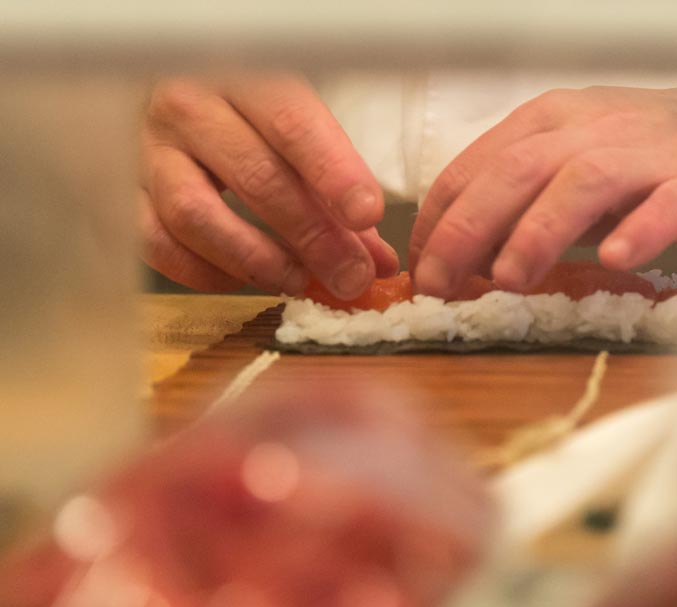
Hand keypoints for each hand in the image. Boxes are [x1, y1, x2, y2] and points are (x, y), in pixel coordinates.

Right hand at [140, 74, 397, 297]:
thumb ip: (340, 195)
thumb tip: (377, 265)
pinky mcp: (125, 190)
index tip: (368, 216)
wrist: (180, 100)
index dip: (334, 175)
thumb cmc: (253, 119)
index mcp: (247, 79)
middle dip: (311, 235)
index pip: (293, 126)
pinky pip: (156, 241)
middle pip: (255, 176)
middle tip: (349, 275)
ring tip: (298, 281)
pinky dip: (202, 271)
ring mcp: (150, 150)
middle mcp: (191, 108)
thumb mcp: (304, 134)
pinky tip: (241, 281)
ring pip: (195, 214)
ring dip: (255, 259)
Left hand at [410, 78, 676, 298]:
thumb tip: (455, 257)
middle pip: (516, 172)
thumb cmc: (641, 161)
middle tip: (440, 285)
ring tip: (508, 278)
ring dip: (537, 231)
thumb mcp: (567, 168)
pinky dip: (636, 231)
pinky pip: (663, 206)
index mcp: (548, 123)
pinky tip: (614, 259)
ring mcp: (644, 157)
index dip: (438, 220)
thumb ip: (518, 202)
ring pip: (582, 183)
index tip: (418, 270)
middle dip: (468, 229)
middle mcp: (590, 131)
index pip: (476, 167)